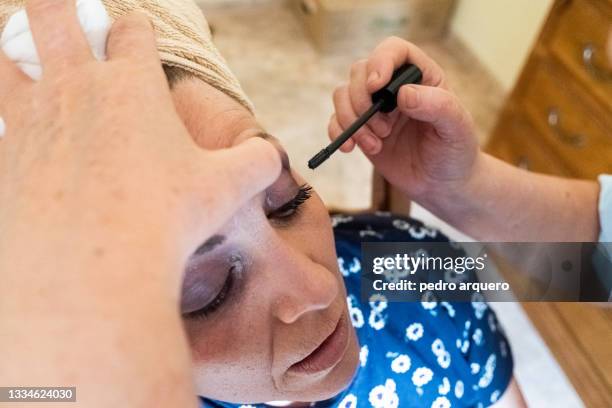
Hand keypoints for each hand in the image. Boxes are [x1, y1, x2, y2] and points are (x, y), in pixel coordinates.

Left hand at [0, 1, 280, 268]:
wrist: (91, 268)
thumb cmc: (164, 220)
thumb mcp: (226, 189)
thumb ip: (256, 164)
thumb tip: (272, 158)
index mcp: (132, 85)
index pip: (131, 31)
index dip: (135, 31)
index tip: (135, 40)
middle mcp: (76, 88)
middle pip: (53, 15)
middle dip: (61, 8)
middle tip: (66, 17)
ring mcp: (30, 118)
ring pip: (6, 56)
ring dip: (14, 49)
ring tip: (25, 61)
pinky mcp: (3, 155)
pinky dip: (6, 117)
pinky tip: (20, 135)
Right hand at [328, 37, 480, 202]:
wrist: (443, 185)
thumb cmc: (455, 152)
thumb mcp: (457, 128)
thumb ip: (437, 106)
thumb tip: (403, 94)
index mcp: (421, 76)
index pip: (393, 50)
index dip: (380, 61)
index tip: (375, 87)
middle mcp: (394, 87)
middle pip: (360, 71)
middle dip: (362, 101)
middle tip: (383, 130)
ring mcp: (375, 108)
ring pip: (343, 94)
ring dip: (351, 120)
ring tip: (374, 146)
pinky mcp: (362, 129)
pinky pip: (337, 120)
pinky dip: (338, 133)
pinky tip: (350, 148)